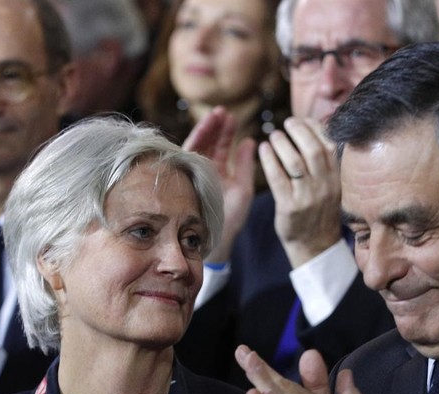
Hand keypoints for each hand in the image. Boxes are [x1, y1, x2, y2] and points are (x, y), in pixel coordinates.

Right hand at [183, 106, 255, 262]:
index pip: (221, 147)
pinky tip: (204, 128)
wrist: (217, 238)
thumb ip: (246, 164)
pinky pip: (187, 155)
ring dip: (206, 129)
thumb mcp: (243, 188)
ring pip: (197, 145)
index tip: (232, 116)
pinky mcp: (186, 178)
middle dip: (214, 126)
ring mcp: (193, 174)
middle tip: (222, 111)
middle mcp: (204, 171)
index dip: (225, 131)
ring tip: (216, 115)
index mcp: (219, 172)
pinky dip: (195, 141)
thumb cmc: (231, 218)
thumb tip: (251, 140)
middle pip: (208, 142)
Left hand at [259, 117, 341, 267]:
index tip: (303, 120)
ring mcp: (308, 197)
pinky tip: (263, 150)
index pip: (329, 144)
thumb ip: (326, 162)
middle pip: (313, 150)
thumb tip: (317, 128)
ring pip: (294, 161)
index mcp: (337, 178)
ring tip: (274, 136)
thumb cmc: (319, 211)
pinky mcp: (290, 207)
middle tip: (287, 123)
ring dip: (282, 143)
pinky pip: (277, 178)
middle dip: (299, 131)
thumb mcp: (331, 186)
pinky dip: (269, 160)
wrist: (315, 246)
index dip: (315, 128)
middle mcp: (325, 186)